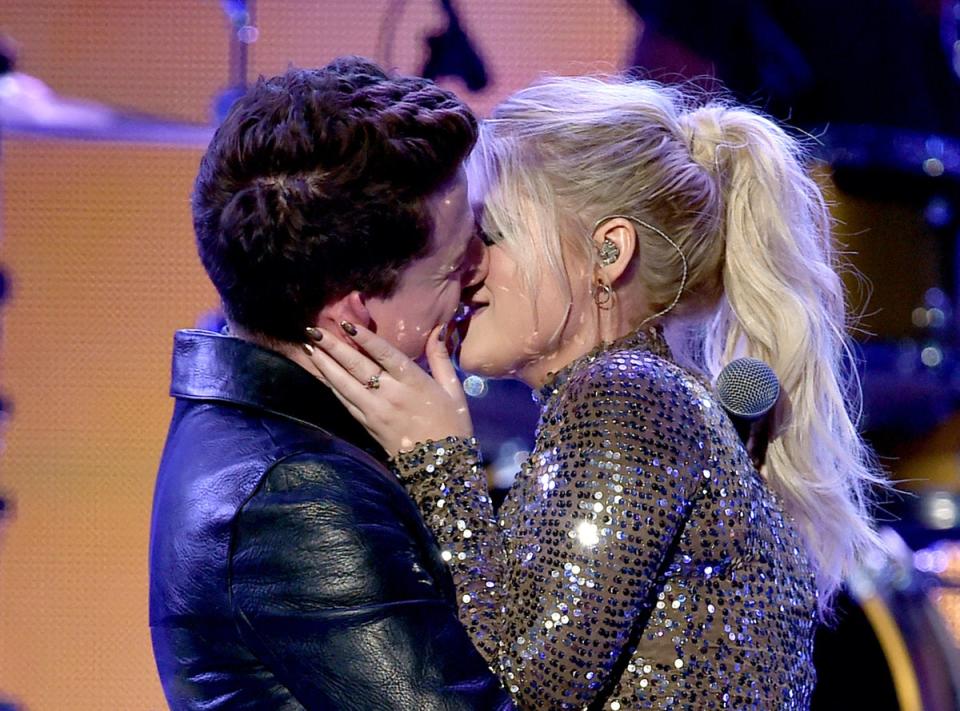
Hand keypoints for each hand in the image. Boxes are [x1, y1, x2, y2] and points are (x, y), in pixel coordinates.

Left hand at [303, 322, 472, 456]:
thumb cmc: (452, 425)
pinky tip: (322, 374)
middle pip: (356, 366)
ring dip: (325, 365)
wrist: (441, 467)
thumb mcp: (453, 390)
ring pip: (344, 384)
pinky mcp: (367, 425)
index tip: (345, 323)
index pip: (384, 353)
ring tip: (309, 348)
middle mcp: (390, 394)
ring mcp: (375, 411)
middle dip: (333, 347)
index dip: (364, 338)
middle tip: (313, 331)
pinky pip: (345, 401)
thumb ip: (441, 358)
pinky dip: (331, 386)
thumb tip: (438, 328)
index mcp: (413, 382)